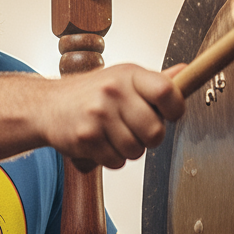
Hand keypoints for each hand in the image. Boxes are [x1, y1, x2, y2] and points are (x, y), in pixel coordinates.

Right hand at [45, 64, 185, 169]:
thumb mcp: (123, 78)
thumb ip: (156, 81)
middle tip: (135, 130)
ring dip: (129, 150)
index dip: (175, 109)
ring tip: (114, 135)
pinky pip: (116, 161)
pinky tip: (101, 143)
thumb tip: (185, 72)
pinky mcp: (86, 137)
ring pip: (136, 150)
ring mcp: (99, 113)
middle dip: (149, 138)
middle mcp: (114, 91)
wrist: (47, 106)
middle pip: (155, 131)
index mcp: (129, 75)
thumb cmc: (90, 94)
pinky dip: (111, 158)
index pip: (167, 91)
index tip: (169, 114)